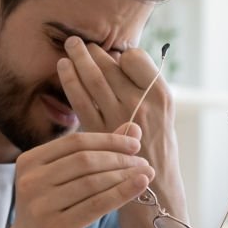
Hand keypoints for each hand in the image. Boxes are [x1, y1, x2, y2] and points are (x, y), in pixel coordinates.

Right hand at [0, 126, 154, 227]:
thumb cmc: (51, 214)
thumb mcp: (64, 181)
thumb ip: (95, 153)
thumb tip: (133, 129)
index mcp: (29, 161)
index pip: (75, 142)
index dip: (108, 140)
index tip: (134, 144)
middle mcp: (31, 181)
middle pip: (85, 160)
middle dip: (119, 158)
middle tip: (143, 162)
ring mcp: (41, 205)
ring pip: (93, 182)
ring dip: (125, 175)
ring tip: (146, 174)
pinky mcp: (56, 227)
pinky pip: (97, 204)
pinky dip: (122, 192)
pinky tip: (141, 185)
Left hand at [57, 37, 173, 144]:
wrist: (156, 186)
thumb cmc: (158, 145)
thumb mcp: (164, 112)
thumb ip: (144, 86)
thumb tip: (117, 58)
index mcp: (161, 94)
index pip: (134, 58)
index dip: (121, 54)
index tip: (114, 56)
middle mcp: (141, 103)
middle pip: (111, 66)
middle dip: (92, 50)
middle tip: (78, 41)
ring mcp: (119, 118)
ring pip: (93, 78)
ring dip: (78, 58)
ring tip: (70, 45)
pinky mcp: (100, 132)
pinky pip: (81, 100)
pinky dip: (70, 80)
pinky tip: (63, 68)